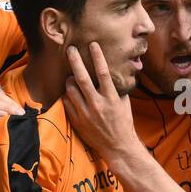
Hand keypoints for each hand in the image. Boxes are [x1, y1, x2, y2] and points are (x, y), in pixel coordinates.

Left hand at [62, 43, 141, 160]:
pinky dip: (67, 95)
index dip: (97, 56)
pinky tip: (70, 93)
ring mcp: (85, 113)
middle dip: (75, 61)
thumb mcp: (124, 103)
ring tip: (72, 77)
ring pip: (70, 90)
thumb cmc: (123, 122)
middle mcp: (97, 104)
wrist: (117, 146)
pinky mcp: (77, 121)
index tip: (93, 44)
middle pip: (82, 78)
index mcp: (111, 98)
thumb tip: (113, 72)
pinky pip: (66, 102)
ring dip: (70, 80)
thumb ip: (117, 88)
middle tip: (70, 50)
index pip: (103, 72)